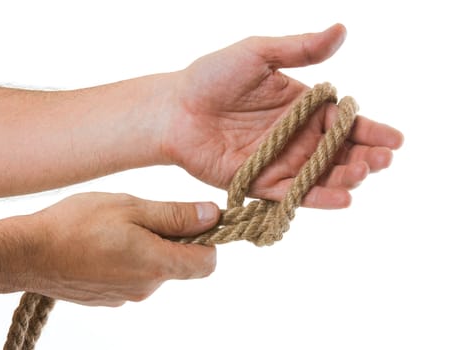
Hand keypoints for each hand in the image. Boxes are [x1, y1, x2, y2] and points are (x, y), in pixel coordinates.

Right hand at [20, 193, 219, 305]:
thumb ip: (176, 216)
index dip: (209, 240)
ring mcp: (129, 295)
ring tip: (122, 228)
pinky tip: (109, 244)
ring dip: (152, 247)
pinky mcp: (112, 297)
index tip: (195, 220)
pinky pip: (137, 277)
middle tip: (148, 217)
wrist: (29, 254)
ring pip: (158, 268)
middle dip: (176, 240)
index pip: (208, 263)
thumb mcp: (132, 208)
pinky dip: (133, 259)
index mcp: (157, 265)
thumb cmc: (78, 224)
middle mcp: (148, 287)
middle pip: (183, 264)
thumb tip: (213, 216)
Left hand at [162, 24, 403, 208]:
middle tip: (381, 159)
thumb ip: (299, 49)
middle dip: (363, 157)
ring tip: (362, 173)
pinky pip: (292, 194)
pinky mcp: (259, 183)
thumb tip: (342, 30)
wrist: (175, 108)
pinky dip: (316, 198)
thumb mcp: (258, 54)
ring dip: (345, 177)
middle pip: (338, 153)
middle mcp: (296, 138)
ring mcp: (279, 162)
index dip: (371, 130)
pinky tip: (342, 199)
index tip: (395, 139)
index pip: (344, 122)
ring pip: (320, 176)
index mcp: (302, 109)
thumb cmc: (212, 77)